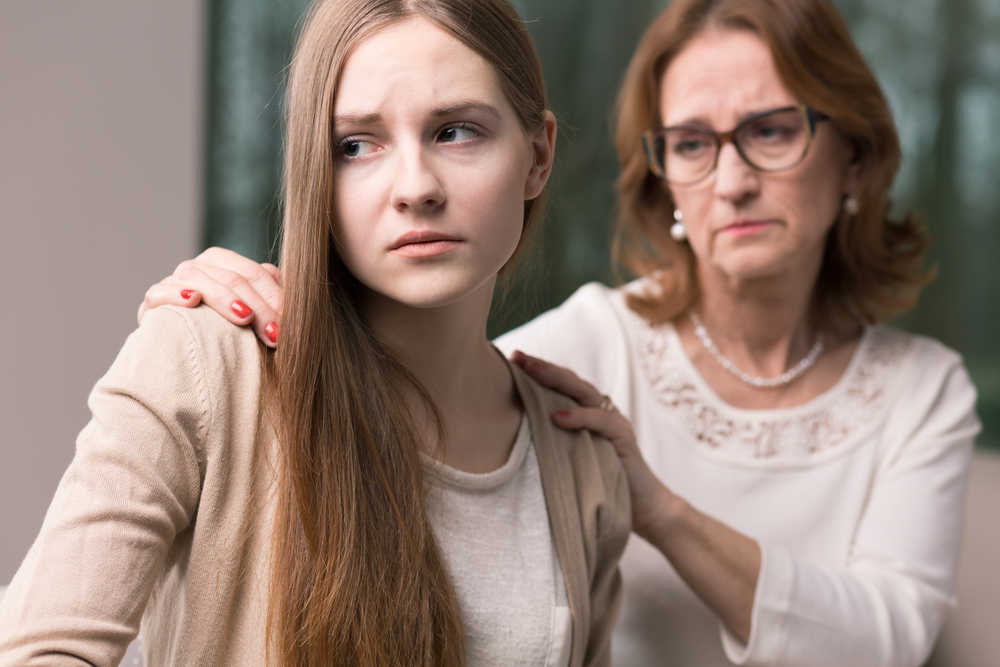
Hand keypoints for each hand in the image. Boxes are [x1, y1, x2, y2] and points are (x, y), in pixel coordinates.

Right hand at [137, 247, 282, 346]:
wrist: (187, 352)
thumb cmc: (228, 332)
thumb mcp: (254, 315)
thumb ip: (269, 297)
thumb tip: (285, 289)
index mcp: (224, 262)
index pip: (254, 273)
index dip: (274, 298)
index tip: (287, 326)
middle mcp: (199, 266)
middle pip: (232, 278)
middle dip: (258, 307)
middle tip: (275, 334)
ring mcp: (174, 281)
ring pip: (199, 279)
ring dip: (225, 298)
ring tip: (245, 317)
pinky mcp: (153, 301)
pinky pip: (160, 292)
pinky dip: (176, 294)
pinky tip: (193, 300)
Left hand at [510, 350, 671, 540]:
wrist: (643, 506)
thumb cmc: (602, 481)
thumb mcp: (572, 456)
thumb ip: (554, 440)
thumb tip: (512, 434)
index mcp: (588, 412)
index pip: (562, 383)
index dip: (538, 370)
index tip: (512, 359)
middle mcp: (602, 411)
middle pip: (570, 380)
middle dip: (542, 367)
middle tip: (518, 357)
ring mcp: (614, 423)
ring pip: (584, 393)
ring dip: (557, 380)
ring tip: (532, 372)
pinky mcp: (624, 440)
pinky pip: (602, 423)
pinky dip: (580, 417)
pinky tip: (557, 416)